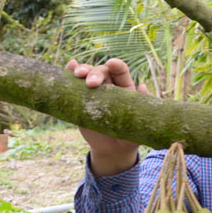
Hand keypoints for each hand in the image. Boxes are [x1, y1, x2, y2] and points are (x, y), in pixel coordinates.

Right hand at [66, 58, 146, 175]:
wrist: (113, 149)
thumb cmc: (130, 135)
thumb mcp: (140, 122)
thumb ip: (143, 104)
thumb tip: (142, 86)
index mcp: (125, 88)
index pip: (121, 71)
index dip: (117, 65)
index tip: (112, 63)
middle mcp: (109, 86)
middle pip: (102, 71)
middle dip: (95, 73)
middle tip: (91, 83)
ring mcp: (93, 92)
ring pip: (87, 74)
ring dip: (81, 70)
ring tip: (76, 74)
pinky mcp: (80, 101)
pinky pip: (74, 86)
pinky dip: (69, 74)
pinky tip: (68, 66)